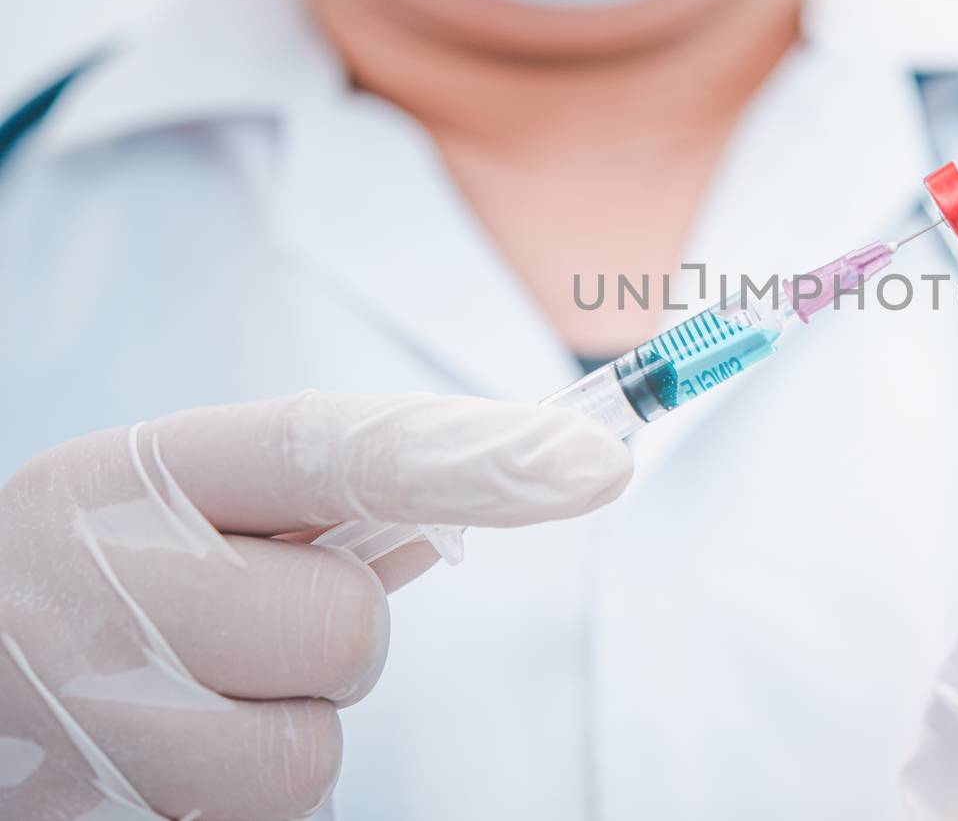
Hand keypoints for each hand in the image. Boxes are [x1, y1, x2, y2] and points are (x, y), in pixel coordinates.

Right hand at [0, 392, 629, 820]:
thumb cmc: (97, 576)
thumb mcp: (175, 505)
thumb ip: (317, 491)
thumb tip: (494, 485)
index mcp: (131, 476)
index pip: (329, 447)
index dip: (472, 455)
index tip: (596, 461)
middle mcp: (95, 584)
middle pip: (347, 627)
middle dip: (328, 633)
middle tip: (242, 626)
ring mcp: (89, 715)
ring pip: (312, 748)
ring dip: (285, 724)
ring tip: (194, 695)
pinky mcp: (102, 814)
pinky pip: (274, 815)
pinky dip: (250, 792)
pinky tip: (173, 755)